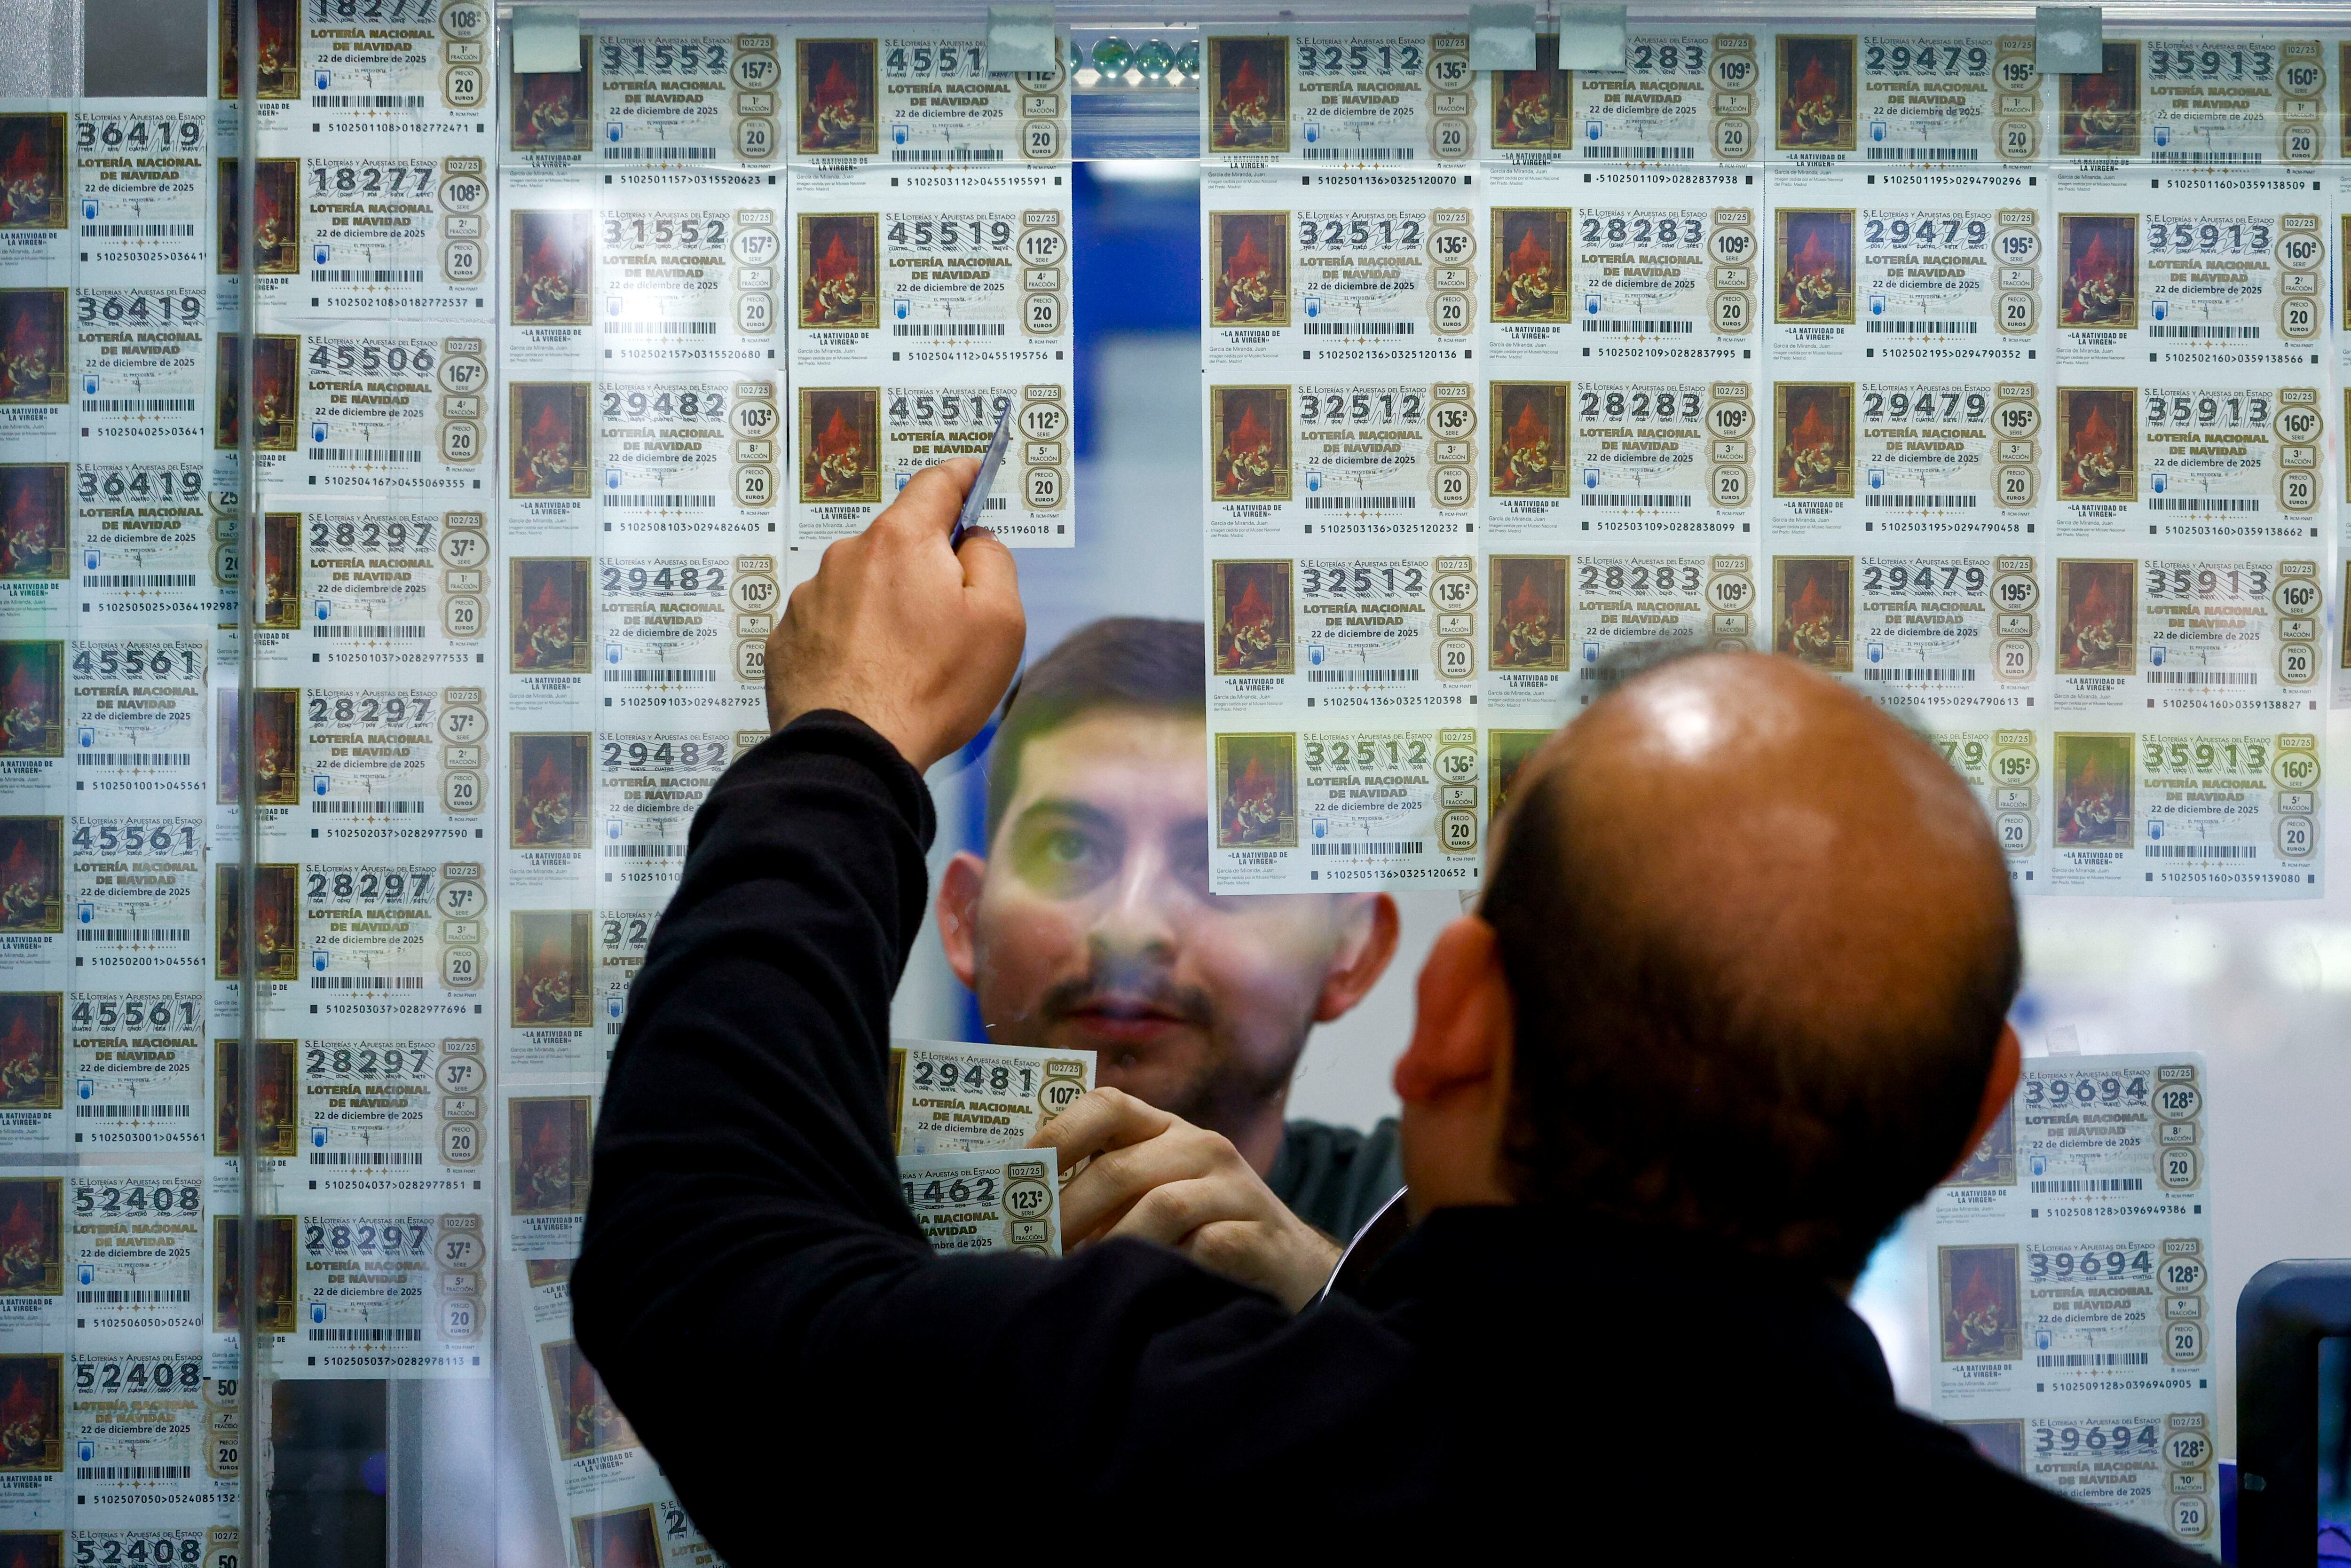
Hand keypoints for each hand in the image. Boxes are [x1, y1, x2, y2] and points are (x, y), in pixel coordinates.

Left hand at [765, 456, 1023, 771]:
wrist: (852, 752)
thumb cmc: (932, 687)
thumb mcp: (999, 620)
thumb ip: (993, 560)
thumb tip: (972, 541)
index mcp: (900, 541)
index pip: (935, 484)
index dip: (961, 476)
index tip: (972, 474)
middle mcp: (846, 557)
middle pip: (897, 543)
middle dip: (924, 567)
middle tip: (948, 621)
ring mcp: (808, 599)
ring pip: (861, 586)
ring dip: (885, 608)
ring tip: (905, 663)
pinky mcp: (785, 641)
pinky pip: (830, 626)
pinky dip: (852, 642)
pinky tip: (869, 678)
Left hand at [1031, 1088, 1340, 1312]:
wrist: (1292, 1269)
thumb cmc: (1202, 1232)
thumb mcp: (1154, 1194)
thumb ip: (1104, 1189)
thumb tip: (1019, 1212)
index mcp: (1167, 1131)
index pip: (1108, 1105)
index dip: (1058, 1132)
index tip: (1017, 1167)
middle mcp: (1204, 1148)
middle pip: (1121, 1169)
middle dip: (1067, 1213)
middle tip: (1032, 1250)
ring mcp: (1236, 1190)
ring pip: (1162, 1207)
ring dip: (1112, 1245)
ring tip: (1080, 1275)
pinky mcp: (1258, 1235)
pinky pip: (1203, 1249)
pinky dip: (1165, 1270)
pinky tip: (1141, 1291)